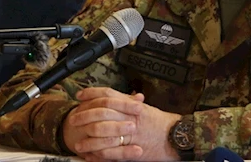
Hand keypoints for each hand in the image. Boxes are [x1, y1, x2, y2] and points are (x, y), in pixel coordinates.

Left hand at [62, 87, 179, 161]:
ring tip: (77, 143)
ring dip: (88, 140)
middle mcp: (130, 117)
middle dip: (84, 117)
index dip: (92, 93)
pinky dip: (99, 154)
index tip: (80, 95)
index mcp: (132, 106)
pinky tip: (90, 156)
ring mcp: (130, 134)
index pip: (108, 95)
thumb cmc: (162, 124)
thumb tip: (124, 96)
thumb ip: (131, 103)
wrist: (177, 137)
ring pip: (104, 134)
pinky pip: (112, 152)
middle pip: (102, 113)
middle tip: (73, 120)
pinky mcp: (133, 150)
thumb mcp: (147, 109)